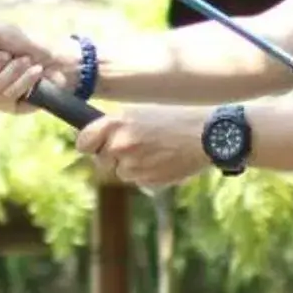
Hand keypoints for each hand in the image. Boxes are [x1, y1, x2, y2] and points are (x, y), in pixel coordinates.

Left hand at [75, 105, 208, 187]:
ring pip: (121, 172)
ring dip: (131, 166)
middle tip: (134, 146)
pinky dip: (147, 174)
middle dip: (113, 156)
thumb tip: (99, 135)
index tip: (96, 143)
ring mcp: (133, 166)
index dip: (90, 143)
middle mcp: (120, 146)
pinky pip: (139, 180)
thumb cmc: (177, 117)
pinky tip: (164, 160)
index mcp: (116, 124)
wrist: (208, 135)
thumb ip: (117, 124)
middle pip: (101, 160)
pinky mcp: (148, 181)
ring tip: (155, 151)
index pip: (83, 142)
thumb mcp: (141, 111)